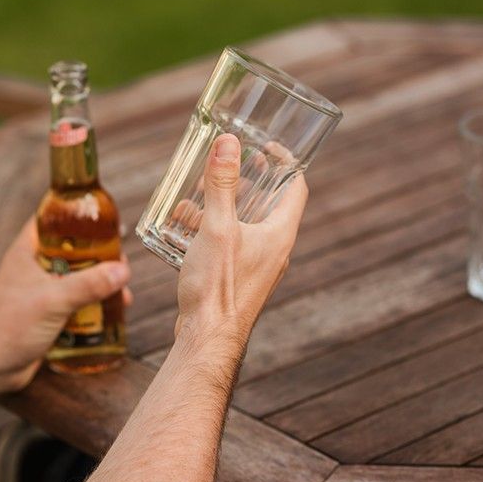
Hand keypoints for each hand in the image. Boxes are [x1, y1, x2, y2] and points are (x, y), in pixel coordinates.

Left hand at [0, 218, 130, 390]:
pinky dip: (93, 303)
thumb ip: (89, 284)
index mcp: (26, 252)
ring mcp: (40, 291)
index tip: (100, 217)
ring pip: (76, 277)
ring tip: (122, 291)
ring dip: (99, 283)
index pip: (49, 220)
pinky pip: (75, 301)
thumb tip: (122, 270)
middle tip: (120, 260)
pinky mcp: (47, 313)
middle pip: (70, 250)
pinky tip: (112, 312)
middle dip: (97, 255)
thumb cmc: (11, 327)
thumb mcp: (54, 300)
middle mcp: (33, 268)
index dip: (73, 215)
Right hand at [176, 134, 307, 348]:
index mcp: (280, 233)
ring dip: (226, 204)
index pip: (296, 187)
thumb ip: (222, 184)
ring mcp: (258, 265)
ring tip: (201, 190)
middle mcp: (275, 249)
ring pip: (247, 224)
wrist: (208, 338)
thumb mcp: (218, 227)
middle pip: (270, 203)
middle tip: (228, 164)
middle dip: (249, 180)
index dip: (286, 162)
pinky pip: (232, 243)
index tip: (266, 145)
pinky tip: (186, 225)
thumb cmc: (219, 286)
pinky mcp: (239, 278)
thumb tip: (229, 143)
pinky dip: (214, 228)